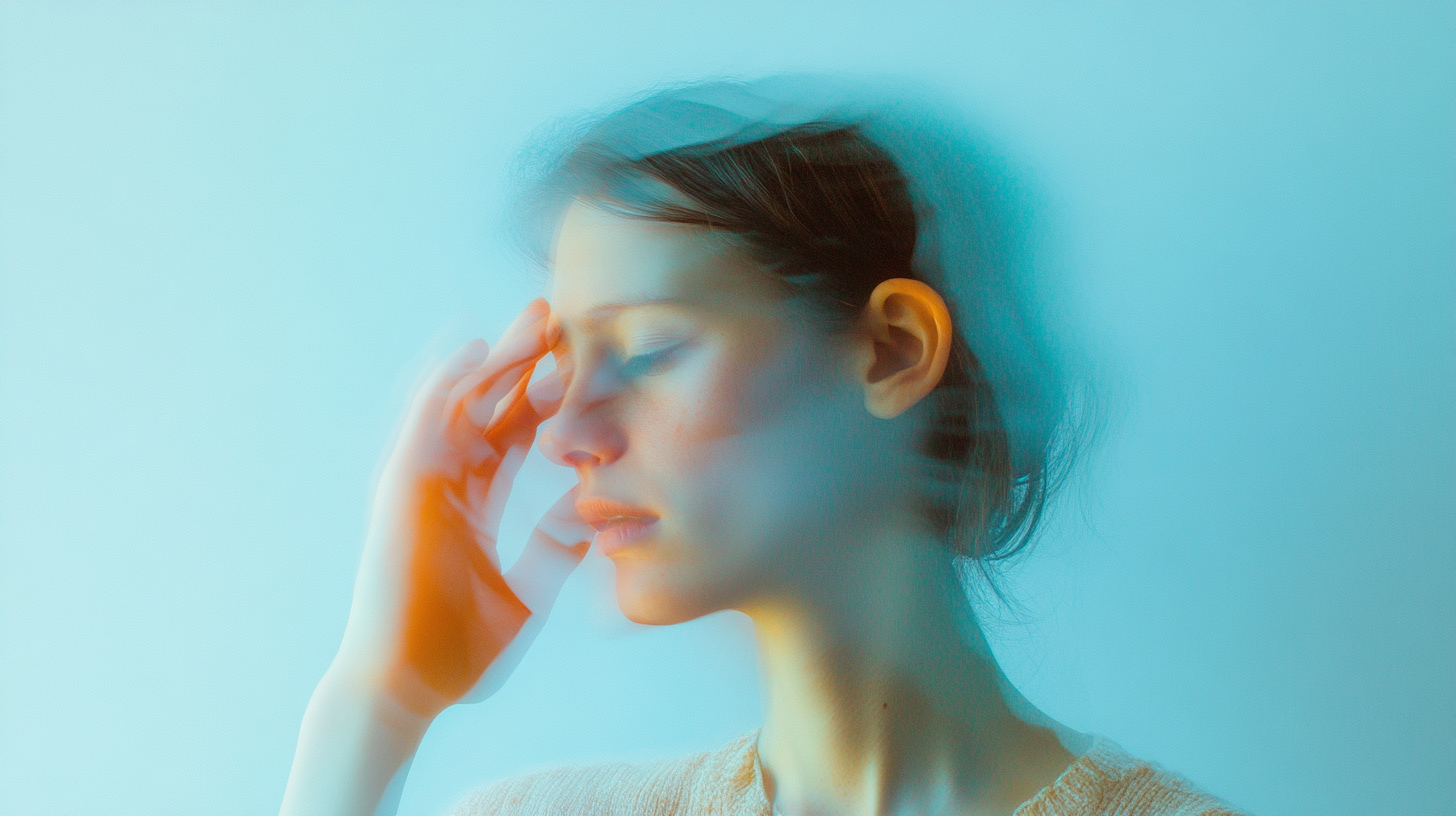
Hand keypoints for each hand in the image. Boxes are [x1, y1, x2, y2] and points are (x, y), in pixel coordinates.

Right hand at [334, 298, 589, 718]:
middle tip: (560, 315)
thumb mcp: (526, 590)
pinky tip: (473, 348)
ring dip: (496, 359)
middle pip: (489, 406)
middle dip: (524, 361)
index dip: (548, 396)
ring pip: (460, 403)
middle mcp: (446, 483)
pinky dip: (445, 382)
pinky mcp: (398, 489)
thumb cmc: (459, 650)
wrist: (406, 689)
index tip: (586, 362)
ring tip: (534, 318)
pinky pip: (422, 423)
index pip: (516, 433)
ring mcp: (419, 482)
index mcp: (475, 503)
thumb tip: (592, 513)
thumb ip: (553, 548)